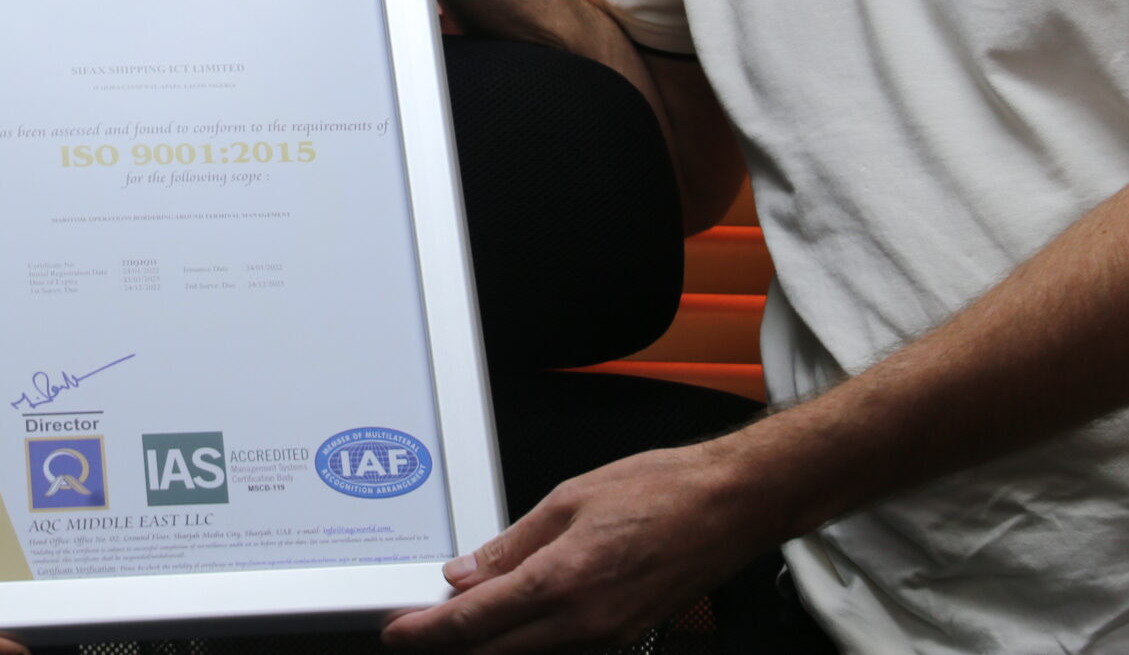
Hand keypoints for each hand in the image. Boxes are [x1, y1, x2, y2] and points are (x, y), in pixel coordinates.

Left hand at [381, 443, 774, 654]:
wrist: (729, 506)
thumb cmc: (662, 491)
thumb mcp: (569, 499)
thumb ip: (512, 544)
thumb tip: (467, 572)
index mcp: (562, 580)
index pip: (475, 619)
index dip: (428, 630)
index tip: (399, 632)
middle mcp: (584, 621)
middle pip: (496, 651)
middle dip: (450, 645)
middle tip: (417, 632)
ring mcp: (607, 635)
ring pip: (528, 654)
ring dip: (489, 644)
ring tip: (457, 621)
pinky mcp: (625, 634)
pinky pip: (562, 647)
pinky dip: (528, 639)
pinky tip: (514, 619)